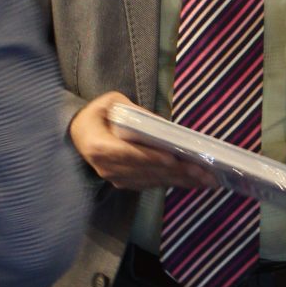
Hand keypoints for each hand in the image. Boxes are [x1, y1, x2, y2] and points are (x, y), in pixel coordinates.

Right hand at [68, 93, 214, 191]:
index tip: (174, 160)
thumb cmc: (97, 113)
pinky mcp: (124, 183)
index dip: (152, 158)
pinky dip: (174, 182)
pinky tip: (194, 182)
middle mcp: (107, 167)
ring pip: (153, 181)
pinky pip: (152, 184)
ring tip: (208, 179)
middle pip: (147, 171)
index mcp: (99, 146)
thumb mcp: (112, 102)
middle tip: (206, 173)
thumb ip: (134, 111)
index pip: (130, 154)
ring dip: (182, 181)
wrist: (77, 133)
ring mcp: (115, 178)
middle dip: (178, 173)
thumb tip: (161, 126)